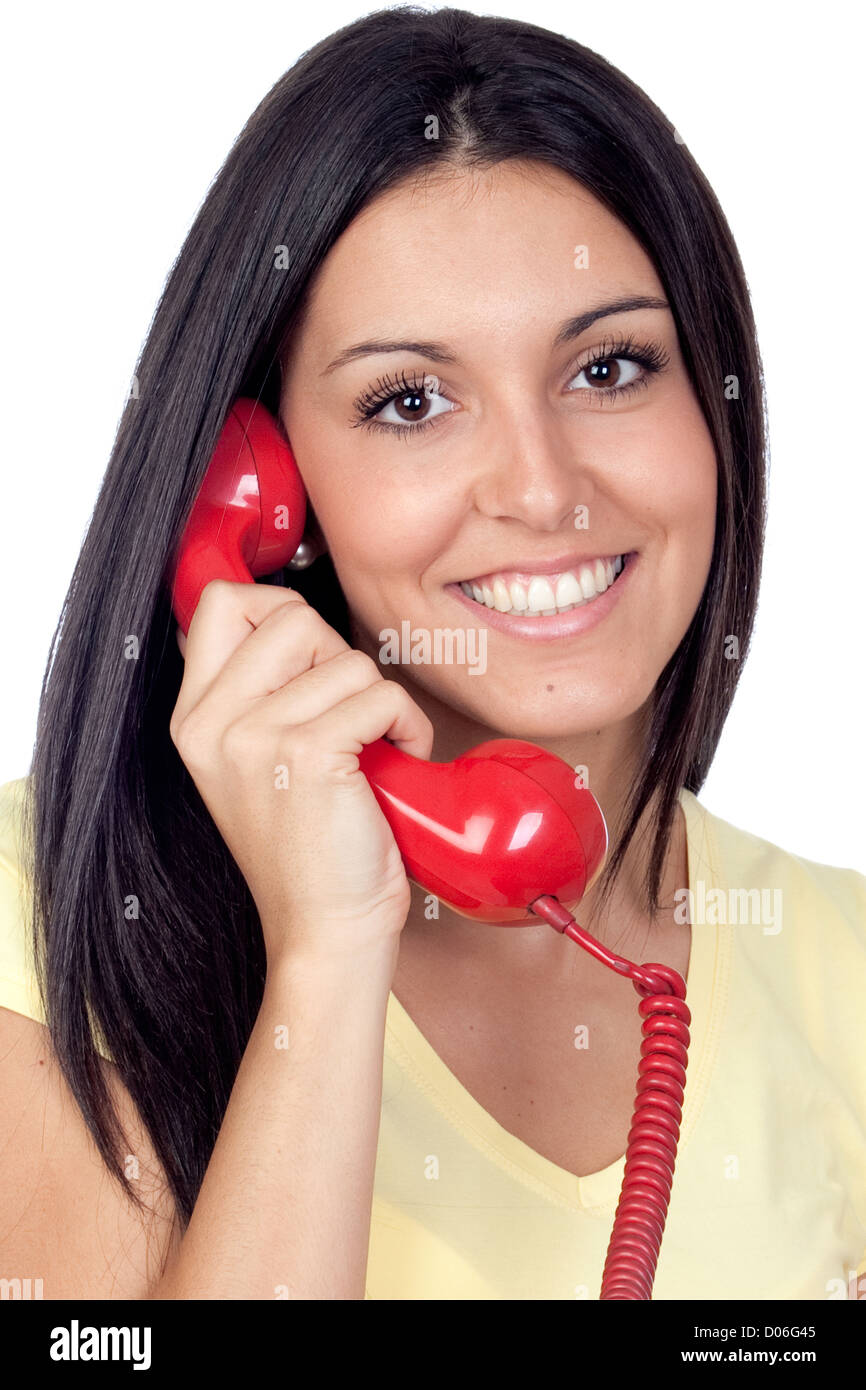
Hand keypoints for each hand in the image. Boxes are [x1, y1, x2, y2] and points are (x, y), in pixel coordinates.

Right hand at [169, 581, 433, 969]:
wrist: (325, 929)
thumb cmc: (310, 848)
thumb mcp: (254, 762)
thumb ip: (258, 692)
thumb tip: (292, 618)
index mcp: (194, 718)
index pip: (222, 601)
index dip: (279, 610)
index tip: (311, 659)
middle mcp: (212, 723)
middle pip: (293, 616)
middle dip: (339, 659)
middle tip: (346, 717)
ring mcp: (255, 737)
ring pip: (349, 660)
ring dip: (381, 703)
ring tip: (371, 753)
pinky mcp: (307, 754)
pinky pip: (382, 695)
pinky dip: (407, 726)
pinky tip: (393, 764)